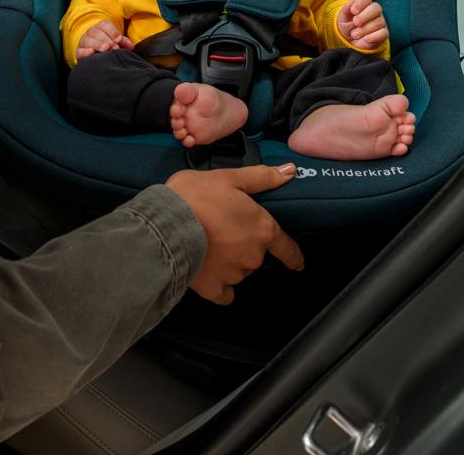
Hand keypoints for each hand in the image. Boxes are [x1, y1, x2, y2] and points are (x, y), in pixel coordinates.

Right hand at [76, 20, 134, 60]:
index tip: (119, 39)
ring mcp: (84, 41)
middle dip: (106, 40)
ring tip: (106, 49)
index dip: (112, 32)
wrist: (95, 50)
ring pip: (88, 40)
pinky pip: (80, 51)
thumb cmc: (109, 44)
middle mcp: (91, 32)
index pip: (105, 25)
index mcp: (101, 26)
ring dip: (97, 44)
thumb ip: (124, 42)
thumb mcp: (117, 41)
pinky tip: (91, 52)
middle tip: (114, 47)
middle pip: (96, 32)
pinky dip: (85, 52)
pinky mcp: (79, 52)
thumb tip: (131, 46)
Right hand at [166, 164, 302, 305]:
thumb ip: (261, 178)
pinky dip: (219, 284)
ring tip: (208, 242)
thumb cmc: (197, 196)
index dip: (293, 255)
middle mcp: (253, 254)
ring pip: (239, 270)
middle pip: (256, 254)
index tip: (297, 262)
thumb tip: (289, 171)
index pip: (287, 248)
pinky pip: (224, 292)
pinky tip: (208, 270)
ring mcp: (234, 274)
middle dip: (243, 243)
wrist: (166, 224)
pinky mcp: (213, 288)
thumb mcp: (229, 178)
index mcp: (262, 228)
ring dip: (230, 260)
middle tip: (221, 227)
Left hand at [337, 0, 387, 48]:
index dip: (360, 4)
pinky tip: (365, 39)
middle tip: (355, 22)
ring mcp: (381, 22)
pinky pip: (383, 33)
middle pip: (376, 8)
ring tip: (354, 34)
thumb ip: (346, 10)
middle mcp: (375, 11)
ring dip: (365, 29)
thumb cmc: (348, 25)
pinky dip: (374, 37)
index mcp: (364, 4)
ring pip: (379, 22)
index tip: (353, 11)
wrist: (351, 39)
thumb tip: (350, 4)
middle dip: (365, 15)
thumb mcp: (343, 18)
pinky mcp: (383, 33)